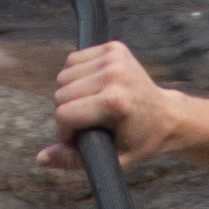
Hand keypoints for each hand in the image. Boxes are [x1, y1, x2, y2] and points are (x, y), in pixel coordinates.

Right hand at [43, 40, 183, 171]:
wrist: (167, 116)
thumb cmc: (138, 142)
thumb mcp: (110, 160)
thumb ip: (73, 161)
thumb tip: (41, 158)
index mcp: (115, 102)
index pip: (63, 114)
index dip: (66, 132)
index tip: (81, 138)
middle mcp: (114, 75)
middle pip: (60, 94)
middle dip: (67, 113)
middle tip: (88, 123)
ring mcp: (114, 58)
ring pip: (63, 76)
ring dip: (70, 94)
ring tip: (91, 107)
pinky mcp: (113, 48)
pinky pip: (73, 60)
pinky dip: (75, 77)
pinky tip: (92, 89)